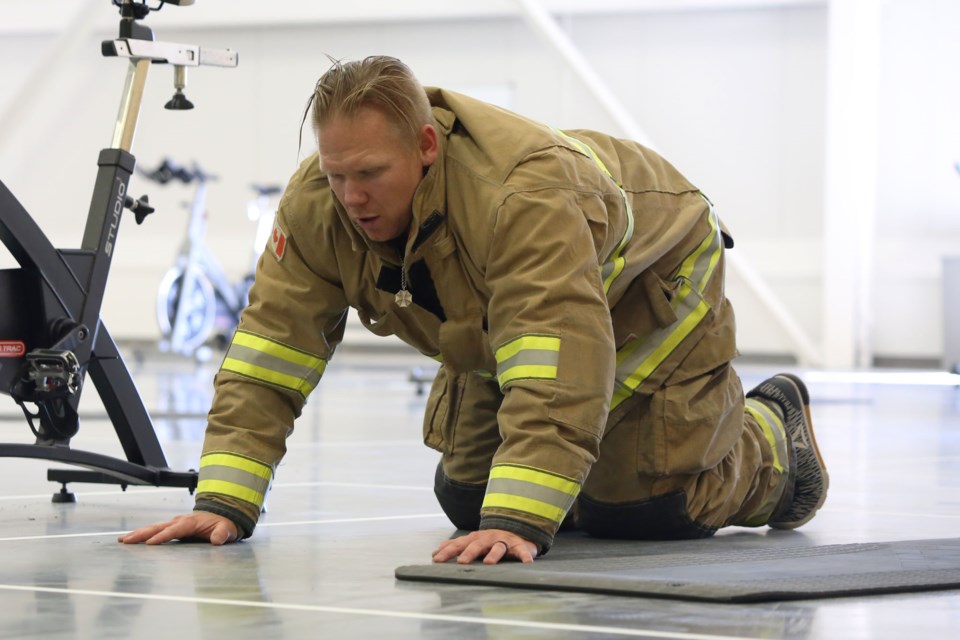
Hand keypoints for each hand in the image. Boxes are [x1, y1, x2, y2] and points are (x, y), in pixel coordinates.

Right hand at [118, 512, 237, 544]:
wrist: (222, 517)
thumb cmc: (223, 524)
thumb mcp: (227, 530)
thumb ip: (222, 534)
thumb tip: (217, 539)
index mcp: (191, 522)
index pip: (175, 530)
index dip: (163, 536)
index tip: (150, 543)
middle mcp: (179, 521)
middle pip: (158, 527)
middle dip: (142, 534)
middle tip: (127, 540)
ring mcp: (174, 524)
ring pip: (153, 528)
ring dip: (138, 534)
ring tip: (123, 540)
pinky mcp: (171, 528)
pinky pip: (155, 531)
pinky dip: (142, 535)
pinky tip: (130, 540)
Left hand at [432, 529, 537, 564]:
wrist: (515, 530)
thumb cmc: (490, 540)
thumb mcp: (473, 541)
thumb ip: (456, 546)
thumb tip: (435, 552)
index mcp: (475, 539)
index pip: (459, 544)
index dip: (448, 551)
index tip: (436, 558)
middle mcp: (488, 538)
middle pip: (477, 545)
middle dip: (468, 553)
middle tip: (461, 562)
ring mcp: (504, 541)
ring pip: (498, 548)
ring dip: (493, 555)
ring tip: (489, 563)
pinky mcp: (519, 545)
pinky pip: (522, 551)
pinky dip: (525, 556)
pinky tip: (527, 563)